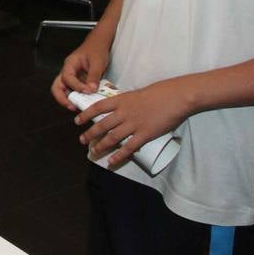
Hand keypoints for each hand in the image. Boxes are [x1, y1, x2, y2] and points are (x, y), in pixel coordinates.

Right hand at [50, 44, 110, 109]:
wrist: (99, 43)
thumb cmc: (96, 49)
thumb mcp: (97, 62)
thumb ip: (94, 76)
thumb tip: (91, 90)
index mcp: (69, 64)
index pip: (67, 78)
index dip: (76, 86)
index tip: (87, 92)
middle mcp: (67, 72)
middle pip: (57, 87)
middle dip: (62, 98)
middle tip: (72, 107)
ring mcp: (72, 77)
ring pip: (64, 91)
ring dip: (69, 100)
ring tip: (79, 107)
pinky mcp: (78, 81)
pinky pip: (74, 91)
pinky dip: (78, 98)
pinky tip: (86, 102)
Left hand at [75, 79, 190, 168]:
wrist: (176, 97)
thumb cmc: (160, 92)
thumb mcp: (137, 94)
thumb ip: (128, 103)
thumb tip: (122, 110)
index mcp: (121, 100)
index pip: (97, 107)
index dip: (86, 114)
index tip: (77, 121)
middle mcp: (124, 112)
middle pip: (102, 124)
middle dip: (90, 133)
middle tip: (82, 140)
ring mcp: (134, 124)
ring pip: (112, 137)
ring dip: (101, 145)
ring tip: (93, 151)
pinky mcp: (145, 134)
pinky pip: (128, 147)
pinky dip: (118, 156)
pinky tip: (111, 161)